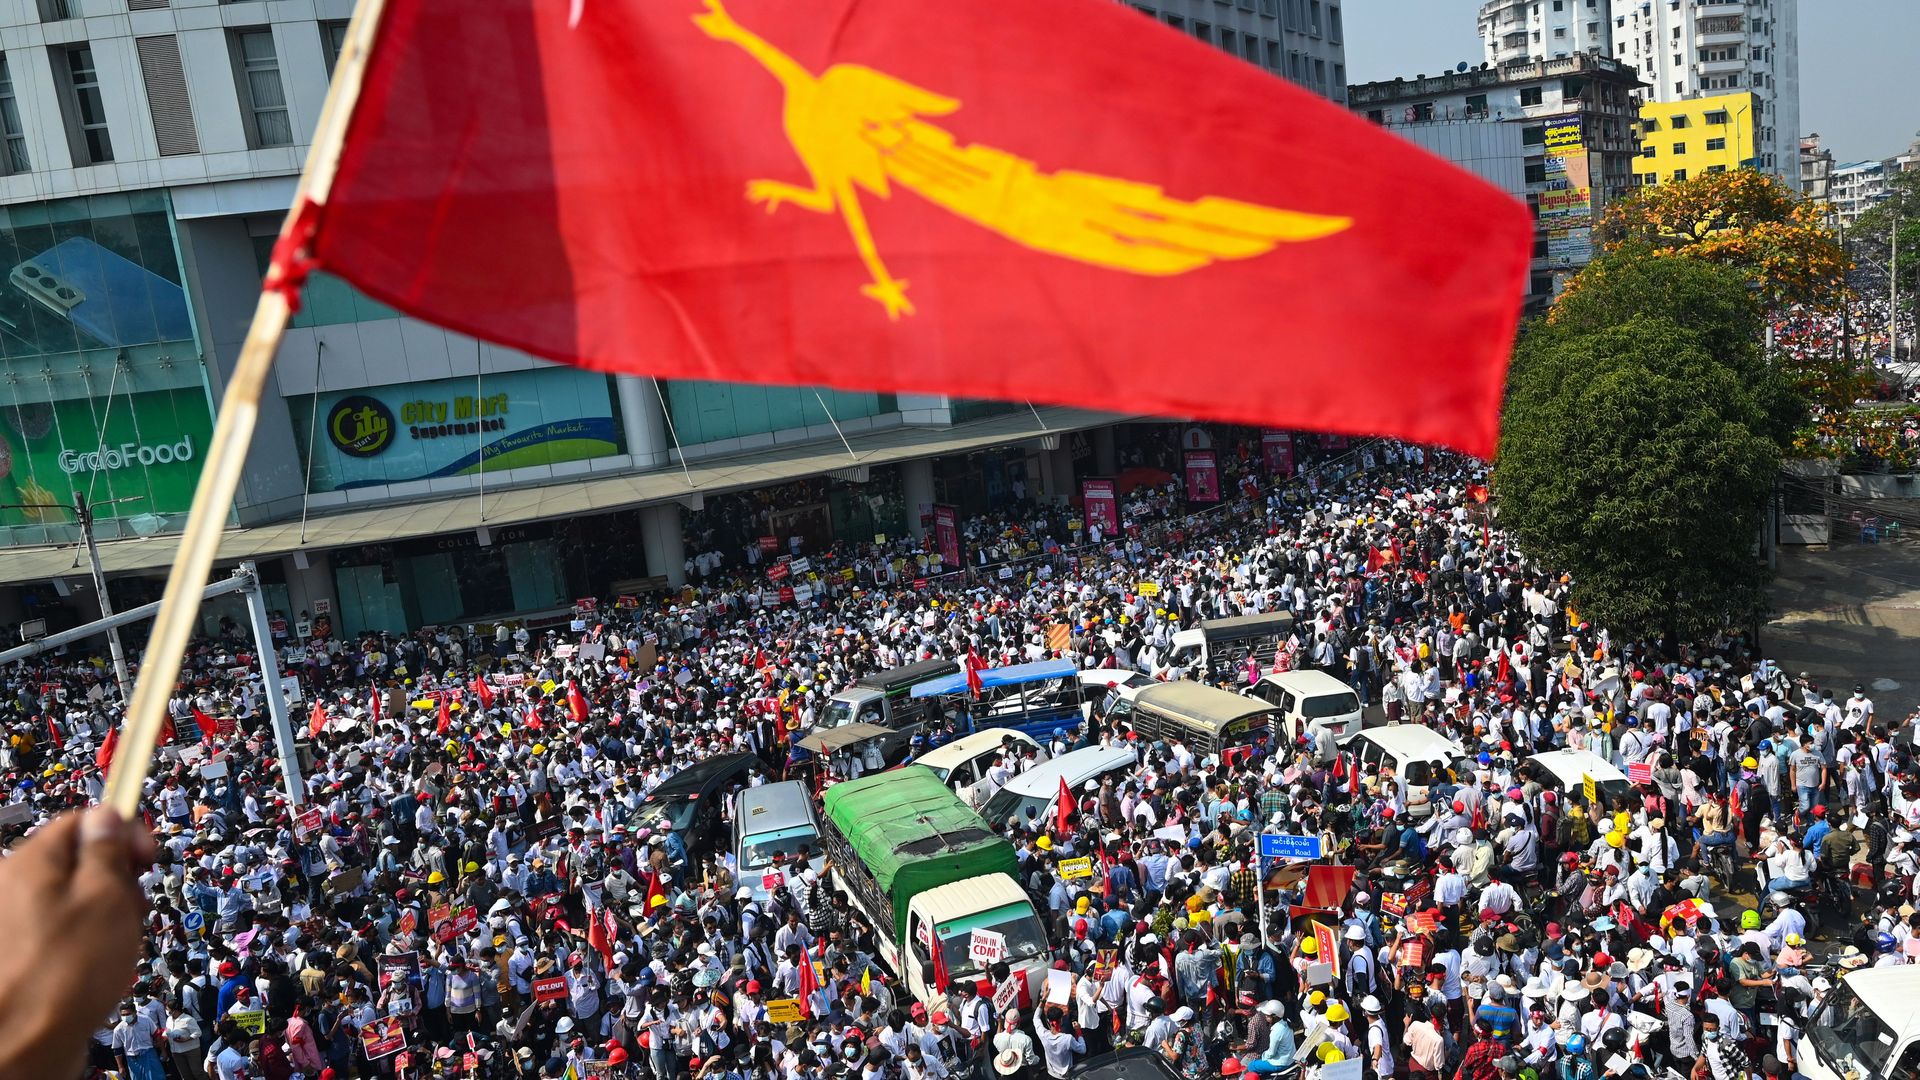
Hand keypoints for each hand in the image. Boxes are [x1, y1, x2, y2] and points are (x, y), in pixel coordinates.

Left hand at [0, 808, 152, 1077]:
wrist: (22, 1044)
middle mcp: (13, 886)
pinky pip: (61, 932)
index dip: (122, 833)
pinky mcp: (19, 955)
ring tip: (115, 946)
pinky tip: (95, 967)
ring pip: (73, 899)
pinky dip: (84, 943)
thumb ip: (108, 849)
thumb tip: (107, 815)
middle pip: (78, 861)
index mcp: (31, 862)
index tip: (147, 857)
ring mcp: (13, 923)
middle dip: (115, 881)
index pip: (83, 821)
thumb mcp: (108, 896)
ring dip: (104, 916)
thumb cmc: (66, 971)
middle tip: (133, 909)